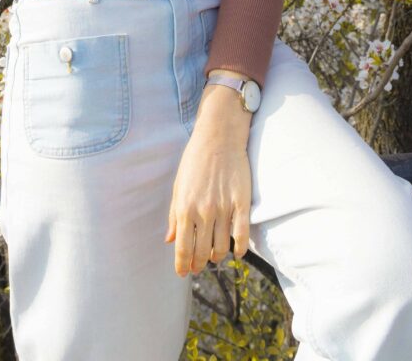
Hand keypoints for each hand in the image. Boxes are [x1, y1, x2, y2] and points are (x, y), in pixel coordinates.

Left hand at [164, 127, 251, 275]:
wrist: (218, 137)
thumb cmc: (195, 161)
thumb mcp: (178, 186)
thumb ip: (174, 215)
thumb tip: (169, 240)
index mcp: (185, 208)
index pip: (183, 247)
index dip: (182, 264)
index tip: (182, 272)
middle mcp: (204, 212)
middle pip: (202, 251)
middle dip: (198, 264)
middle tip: (198, 267)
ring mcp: (224, 209)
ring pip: (222, 246)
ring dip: (217, 256)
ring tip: (214, 256)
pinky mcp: (242, 203)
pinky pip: (242, 234)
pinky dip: (239, 249)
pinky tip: (236, 252)